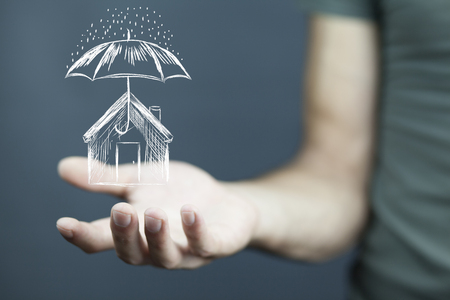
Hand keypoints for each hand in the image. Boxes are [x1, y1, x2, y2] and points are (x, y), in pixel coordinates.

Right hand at [56, 157, 257, 268]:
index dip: (82, 235)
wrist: (225, 201)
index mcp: (135, 232)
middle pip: (133, 254)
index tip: (64, 223)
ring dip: (157, 236)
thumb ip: (107, 179)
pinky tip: (189, 211)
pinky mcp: (217, 244)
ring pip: (166, 256)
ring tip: (152, 213)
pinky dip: (196, 231)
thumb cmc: (179, 193)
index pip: (103, 240)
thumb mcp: (141, 181)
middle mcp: (157, 248)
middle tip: (120, 211)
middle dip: (124, 235)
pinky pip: (206, 245)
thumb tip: (62, 167)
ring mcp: (187, 250)